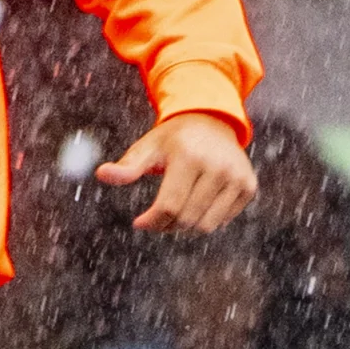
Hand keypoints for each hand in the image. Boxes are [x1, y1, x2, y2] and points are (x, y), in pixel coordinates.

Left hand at [101, 110, 257, 232]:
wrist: (213, 121)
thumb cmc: (173, 138)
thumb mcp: (148, 148)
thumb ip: (127, 166)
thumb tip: (101, 174)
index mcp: (189, 155)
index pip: (169, 206)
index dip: (151, 221)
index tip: (139, 223)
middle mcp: (217, 166)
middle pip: (186, 219)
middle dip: (166, 225)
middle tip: (156, 219)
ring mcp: (237, 177)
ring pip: (206, 225)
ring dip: (185, 227)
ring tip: (175, 213)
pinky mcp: (248, 186)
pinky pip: (223, 220)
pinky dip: (206, 219)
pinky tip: (197, 203)